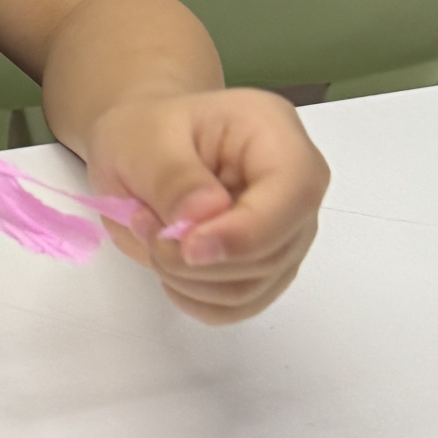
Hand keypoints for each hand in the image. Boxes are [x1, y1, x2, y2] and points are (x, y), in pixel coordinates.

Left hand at [85, 87, 328, 323]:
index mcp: (275, 136)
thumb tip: (205, 216)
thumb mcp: (142, 140)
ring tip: (151, 233)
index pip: (295, 193)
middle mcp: (295, 187)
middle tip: (144, 224)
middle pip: (273, 252)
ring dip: (187, 278)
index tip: (188, 247)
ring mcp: (284, 232)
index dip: (245, 232)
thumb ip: (173, 177)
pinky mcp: (264, 268)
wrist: (142, 148)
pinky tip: (166, 262)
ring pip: (252, 287)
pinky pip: (236, 306)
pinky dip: (192, 296)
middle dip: (197, 259)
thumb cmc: (146, 131)